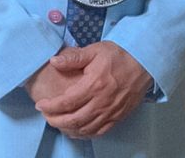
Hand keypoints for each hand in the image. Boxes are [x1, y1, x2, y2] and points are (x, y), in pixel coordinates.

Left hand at [33, 41, 152, 138]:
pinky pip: (98, 132)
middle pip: (73, 120)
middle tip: (46, 117)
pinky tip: (76, 130)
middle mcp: (101, 102)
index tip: (40, 105)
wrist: (144, 63)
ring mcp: (110, 112)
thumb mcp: (95, 50)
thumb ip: (74, 57)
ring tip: (58, 123)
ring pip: (85, 129)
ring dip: (68, 129)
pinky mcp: (118, 117)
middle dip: (55, 121)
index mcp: (93, 85)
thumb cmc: (119, 55)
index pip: (66, 102)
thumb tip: (54, 61)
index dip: (50, 106)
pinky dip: (84, 134)